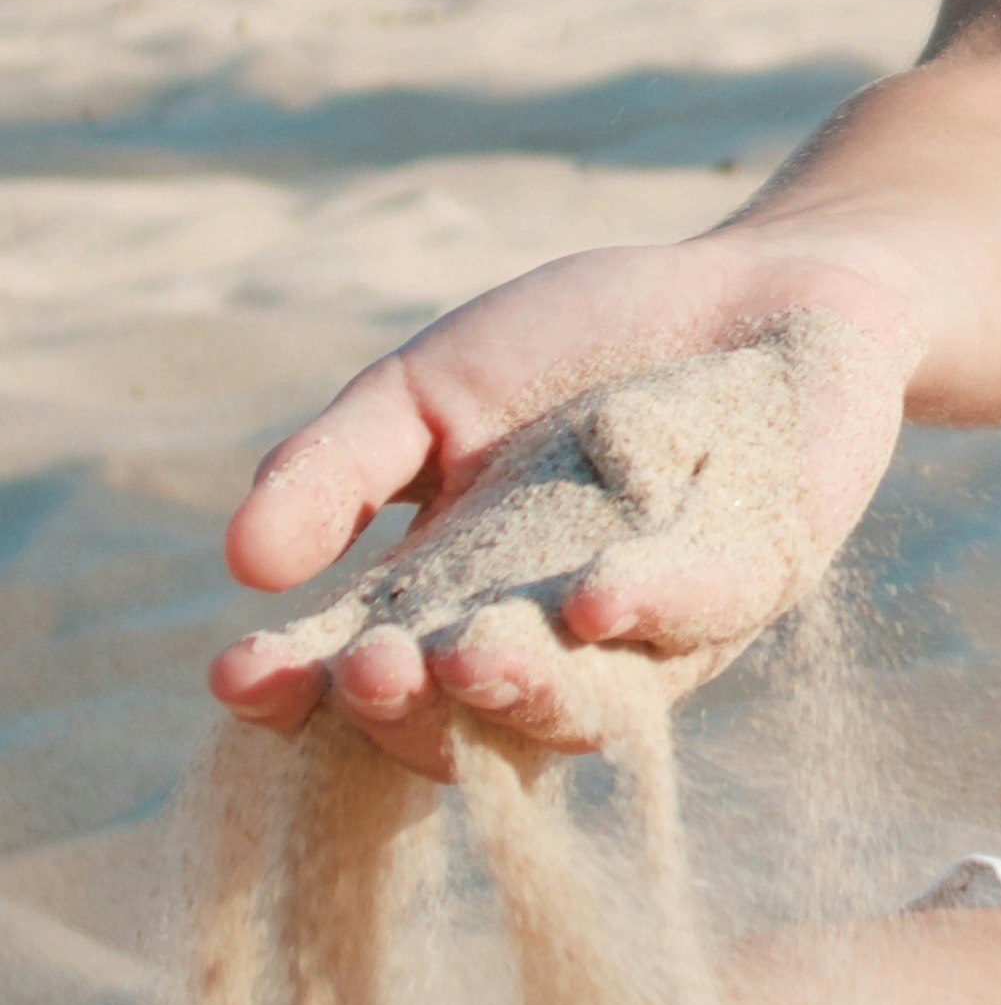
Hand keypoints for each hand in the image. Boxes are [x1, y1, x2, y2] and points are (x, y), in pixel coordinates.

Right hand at [212, 244, 912, 779]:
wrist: (755, 285)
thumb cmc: (581, 343)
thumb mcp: (434, 390)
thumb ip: (340, 468)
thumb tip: (242, 564)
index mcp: (451, 605)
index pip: (359, 674)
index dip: (296, 690)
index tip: (240, 675)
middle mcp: (546, 645)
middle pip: (461, 719)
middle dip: (407, 708)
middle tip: (364, 673)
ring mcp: (654, 631)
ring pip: (580, 701)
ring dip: (517, 689)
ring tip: (463, 659)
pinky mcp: (756, 583)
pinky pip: (702, 616)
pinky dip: (649, 608)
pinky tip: (592, 600)